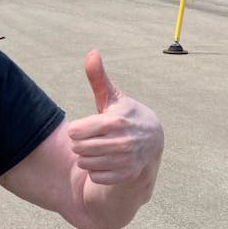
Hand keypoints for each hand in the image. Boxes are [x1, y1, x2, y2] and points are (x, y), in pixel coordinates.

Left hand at [67, 50, 163, 185]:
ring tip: (101, 149)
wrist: (153, 141)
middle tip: (94, 138)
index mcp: (115, 121)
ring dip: (88, 157)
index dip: (78, 129)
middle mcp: (121, 142)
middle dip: (81, 144)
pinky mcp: (126, 174)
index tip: (88, 126)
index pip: (74, 132)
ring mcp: (125, 160)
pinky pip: (95, 176)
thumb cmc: (126, 116)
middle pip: (77, 148)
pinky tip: (108, 161)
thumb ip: (98, 78)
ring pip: (84, 163)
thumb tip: (92, 52)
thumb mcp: (113, 98)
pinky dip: (97, 171)